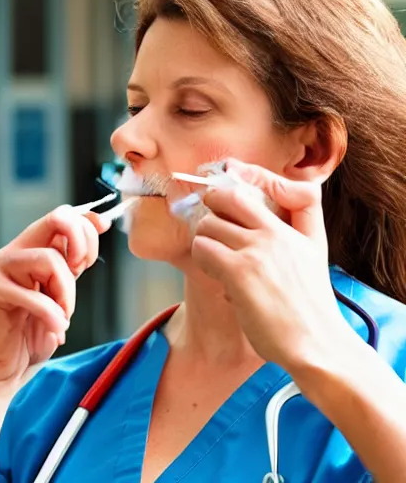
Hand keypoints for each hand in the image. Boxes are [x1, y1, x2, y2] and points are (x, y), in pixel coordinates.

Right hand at [0, 206, 110, 394]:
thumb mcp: (61, 296)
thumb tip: (98, 225)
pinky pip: (35, 294)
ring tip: (63, 316)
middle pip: (56, 218)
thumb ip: (72, 266)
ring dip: (67, 292)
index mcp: (32, 251)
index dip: (87, 222)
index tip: (103, 229)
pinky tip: (55, 329)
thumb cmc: (27, 338)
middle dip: (82, 241)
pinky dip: (52, 314)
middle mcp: (14, 252)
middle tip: (83, 271)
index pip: (62, 218)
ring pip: (50, 259)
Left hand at [191, 160, 353, 369]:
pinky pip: (203, 248)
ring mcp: (257, 251)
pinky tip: (213, 271)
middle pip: (230, 196)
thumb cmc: (310, 306)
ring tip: (213, 254)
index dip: (243, 174)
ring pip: (209, 224)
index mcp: (297, 228)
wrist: (318, 345)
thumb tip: (264, 210)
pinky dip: (201, 257)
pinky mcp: (239, 272)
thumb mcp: (314, 255)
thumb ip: (298, 225)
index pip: (271, 182)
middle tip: (212, 221)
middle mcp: (276, 234)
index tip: (229, 176)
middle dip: (212, 203)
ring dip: (204, 237)